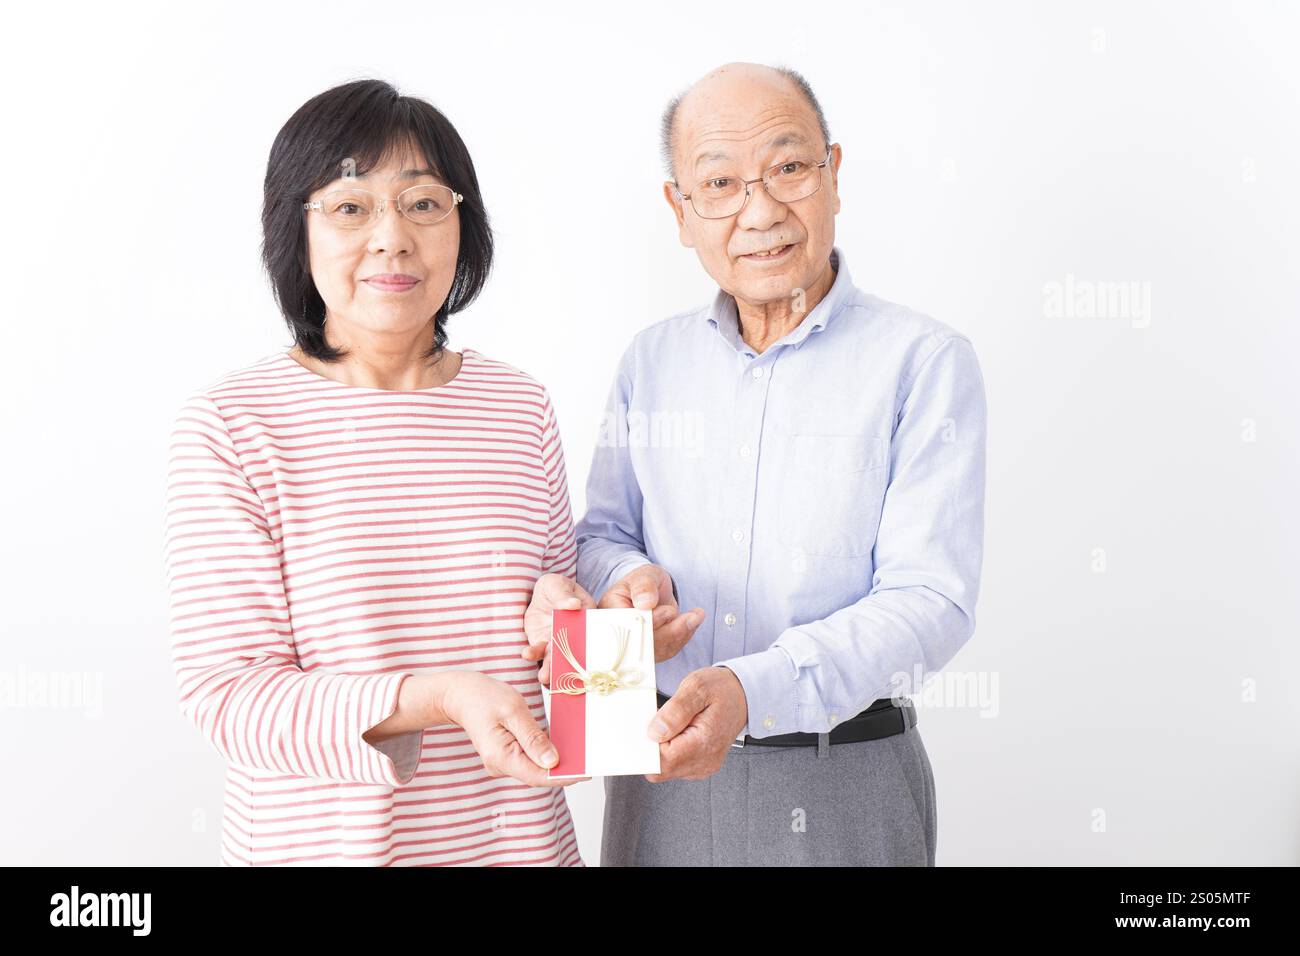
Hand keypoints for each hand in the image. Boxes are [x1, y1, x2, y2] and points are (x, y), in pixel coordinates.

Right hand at [440, 671, 588, 787]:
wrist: (460, 694)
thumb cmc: (483, 697)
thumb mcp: (513, 710)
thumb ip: (533, 737)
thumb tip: (553, 761)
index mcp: (501, 757)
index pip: (538, 776)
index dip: (565, 776)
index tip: (587, 771)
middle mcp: (501, 765)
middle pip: (539, 773)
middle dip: (564, 766)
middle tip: (590, 757)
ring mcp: (503, 762)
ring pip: (536, 766)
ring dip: (557, 758)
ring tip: (581, 749)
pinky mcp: (507, 755)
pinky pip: (530, 757)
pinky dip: (546, 751)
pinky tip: (562, 742)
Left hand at [522, 573, 595, 685]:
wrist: (541, 593)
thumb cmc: (555, 586)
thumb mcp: (559, 585)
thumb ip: (564, 595)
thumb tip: (574, 604)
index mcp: (584, 620)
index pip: (587, 636)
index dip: (585, 648)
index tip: (582, 659)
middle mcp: (572, 636)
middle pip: (572, 652)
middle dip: (567, 666)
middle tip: (563, 674)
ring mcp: (556, 642)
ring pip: (555, 658)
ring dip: (550, 669)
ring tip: (544, 677)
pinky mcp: (541, 643)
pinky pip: (537, 652)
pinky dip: (533, 655)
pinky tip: (527, 654)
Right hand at [599, 564, 703, 664]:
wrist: (652, 591)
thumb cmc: (645, 581)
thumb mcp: (645, 575)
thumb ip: (644, 585)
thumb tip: (645, 603)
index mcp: (608, 613)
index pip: (626, 626)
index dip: (649, 623)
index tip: (669, 612)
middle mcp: (617, 635)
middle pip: (641, 644)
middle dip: (669, 632)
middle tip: (691, 616)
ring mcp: (633, 647)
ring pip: (657, 651)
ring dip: (680, 635)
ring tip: (696, 616)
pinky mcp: (649, 653)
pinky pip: (666, 651)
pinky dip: (682, 638)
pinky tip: (692, 622)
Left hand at [644, 666, 747, 781]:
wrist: (742, 696)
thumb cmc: (721, 689)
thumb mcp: (696, 687)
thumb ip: (675, 711)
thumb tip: (654, 732)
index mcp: (705, 743)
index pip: (661, 761)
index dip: (648, 745)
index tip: (651, 726)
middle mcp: (705, 761)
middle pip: (660, 770)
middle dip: (652, 748)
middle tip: (661, 722)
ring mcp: (703, 767)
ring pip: (665, 770)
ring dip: (661, 749)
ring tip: (674, 726)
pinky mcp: (700, 766)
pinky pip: (674, 767)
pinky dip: (670, 751)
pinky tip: (678, 733)